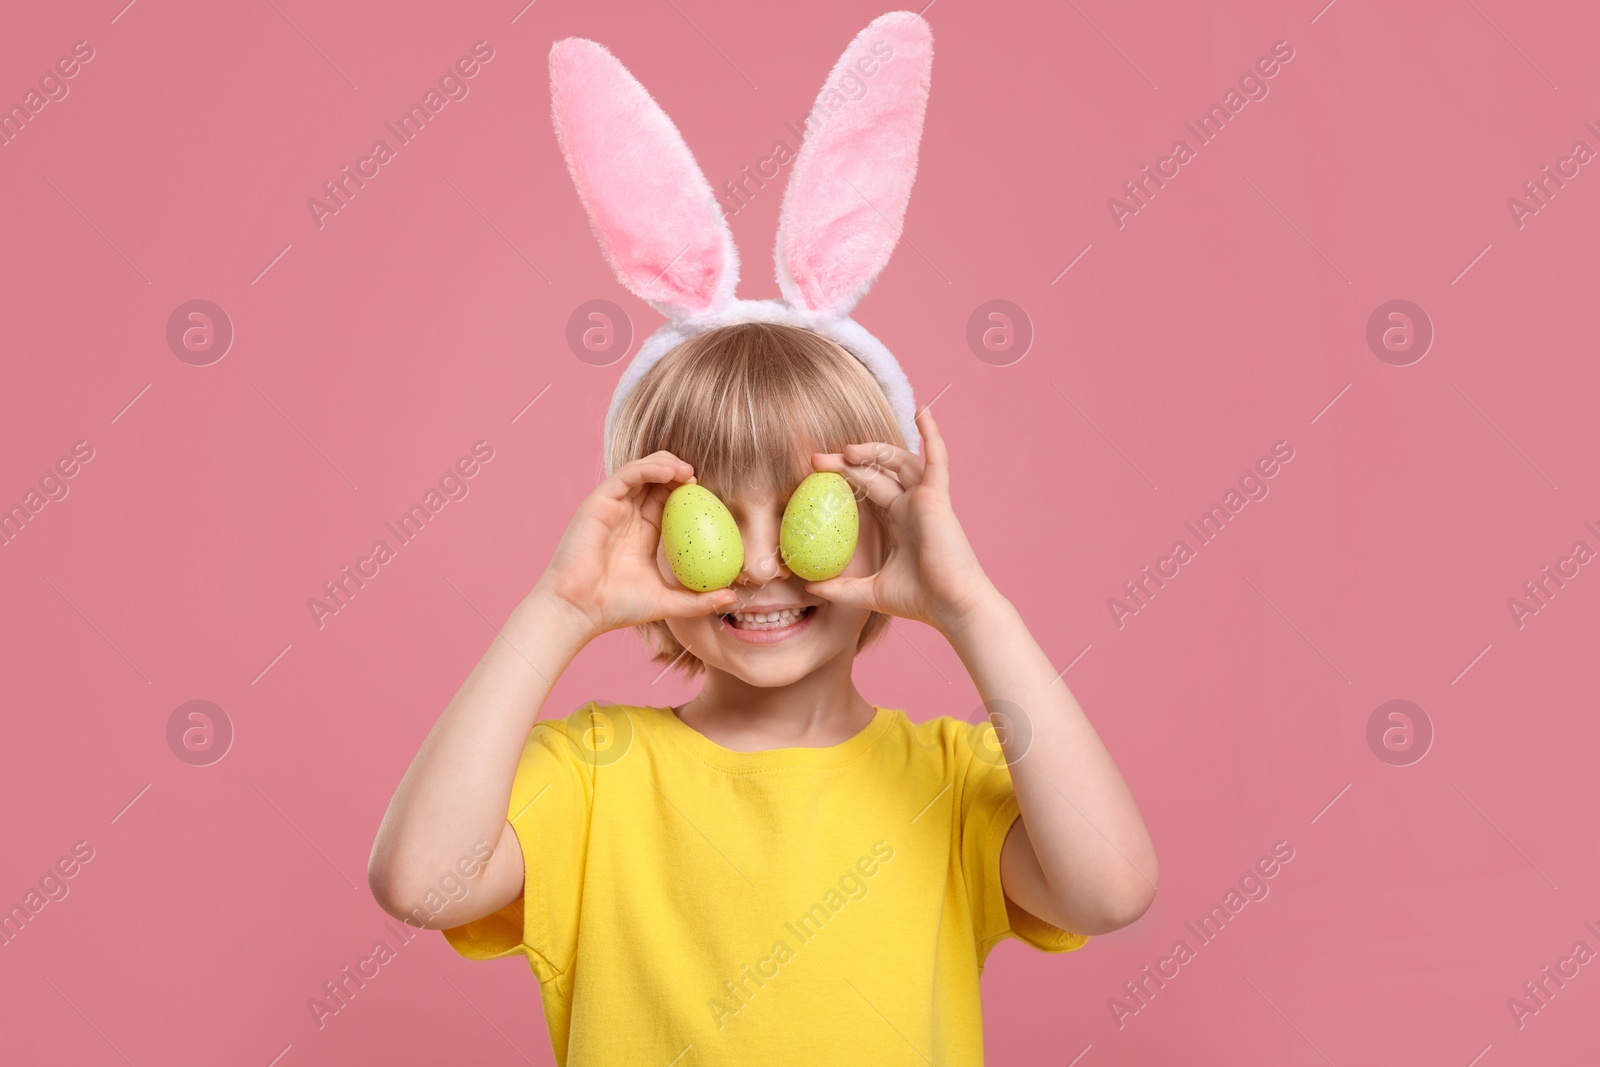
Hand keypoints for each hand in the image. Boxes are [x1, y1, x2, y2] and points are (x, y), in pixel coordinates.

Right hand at [533, 452, 736, 639]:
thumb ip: (699, 600)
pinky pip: (628, 474)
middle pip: (656, 481)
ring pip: (643, 471)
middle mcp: (628, 515)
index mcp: (642, 533)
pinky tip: (672, 472)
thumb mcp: (668, 602)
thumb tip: (733, 597)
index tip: (712, 496)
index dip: (689, 493)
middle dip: (680, 473)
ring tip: (689, 472)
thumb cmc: (618, 608)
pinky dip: (650, 468)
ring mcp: (613, 506)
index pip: (668, 501)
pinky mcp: (600, 501)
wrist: (581, 610)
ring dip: (668, 464)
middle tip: (702, 480)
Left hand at [808, 408, 999, 634]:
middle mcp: (912, 507)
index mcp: (899, 523)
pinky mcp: (939, 497)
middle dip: (846, 463)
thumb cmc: (919, 600)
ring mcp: (926, 499)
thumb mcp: (869, 592)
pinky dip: (932, 435)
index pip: (867, 491)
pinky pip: (937, 459)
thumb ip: (841, 588)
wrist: (951, 606)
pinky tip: (923, 412)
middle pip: (876, 473)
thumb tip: (810, 589)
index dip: (843, 478)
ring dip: (874, 450)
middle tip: (815, 459)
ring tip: (847, 450)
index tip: (814, 472)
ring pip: (899, 461)